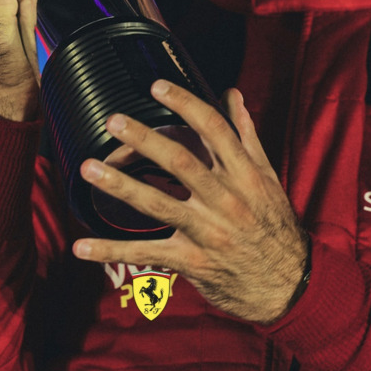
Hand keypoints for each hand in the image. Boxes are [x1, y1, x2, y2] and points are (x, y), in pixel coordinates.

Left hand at [73, 81, 307, 323]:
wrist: (290, 284)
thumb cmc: (274, 223)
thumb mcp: (267, 176)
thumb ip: (245, 134)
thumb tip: (231, 93)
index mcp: (244, 173)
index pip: (213, 129)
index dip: (185, 104)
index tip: (157, 86)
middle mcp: (226, 199)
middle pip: (180, 161)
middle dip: (144, 139)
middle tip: (113, 120)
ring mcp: (207, 231)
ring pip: (157, 204)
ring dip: (119, 186)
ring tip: (88, 168)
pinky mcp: (192, 261)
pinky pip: (147, 253)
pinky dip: (111, 251)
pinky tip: (80, 247)